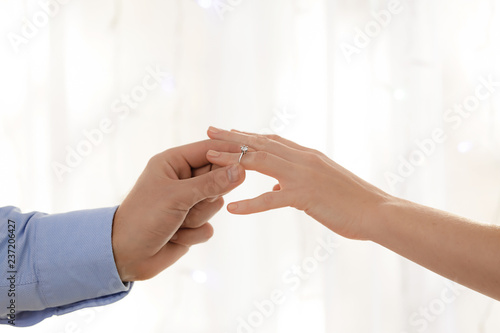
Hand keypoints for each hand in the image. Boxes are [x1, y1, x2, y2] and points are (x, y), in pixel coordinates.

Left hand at [112, 140, 244, 280]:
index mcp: (173, 163)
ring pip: (215, 204)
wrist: (125, 256)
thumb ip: (212, 183)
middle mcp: (182, 180)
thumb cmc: (144, 218)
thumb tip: (241, 170)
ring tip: (177, 222)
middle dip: (207, 195)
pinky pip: (209, 225)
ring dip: (197, 217)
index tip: (249, 157)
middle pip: (217, 178)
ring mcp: (187, 202)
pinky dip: (194, 233)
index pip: (208, 150)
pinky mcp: (191, 224)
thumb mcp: (178, 196)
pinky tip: (175, 236)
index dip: (228, 152)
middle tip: (194, 201)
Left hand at [206, 127, 391, 240]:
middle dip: (232, 137)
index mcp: (307, 156)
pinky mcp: (305, 196)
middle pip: (260, 143)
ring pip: (260, 162)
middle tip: (209, 132)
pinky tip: (231, 209)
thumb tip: (275, 188)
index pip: (272, 140)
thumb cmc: (352, 201)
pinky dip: (250, 204)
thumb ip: (296, 184)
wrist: (377, 212)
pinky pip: (271, 200)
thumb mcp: (321, 186)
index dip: (248, 136)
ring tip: (209, 156)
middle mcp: (303, 159)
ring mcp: (303, 176)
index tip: (229, 132)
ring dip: (232, 159)